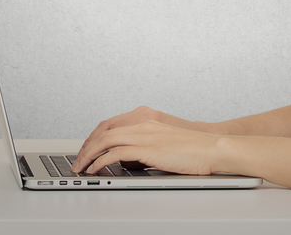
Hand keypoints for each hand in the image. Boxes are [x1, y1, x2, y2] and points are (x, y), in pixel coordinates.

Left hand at [73, 119, 220, 175]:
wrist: (213, 147)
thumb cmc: (193, 150)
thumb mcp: (164, 144)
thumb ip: (144, 147)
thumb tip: (127, 161)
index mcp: (146, 119)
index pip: (110, 125)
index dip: (94, 138)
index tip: (86, 150)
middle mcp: (142, 123)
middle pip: (103, 131)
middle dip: (86, 147)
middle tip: (77, 161)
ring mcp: (145, 134)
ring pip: (105, 140)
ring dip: (89, 155)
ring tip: (81, 168)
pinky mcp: (147, 148)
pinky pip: (115, 153)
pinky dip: (101, 161)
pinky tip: (96, 170)